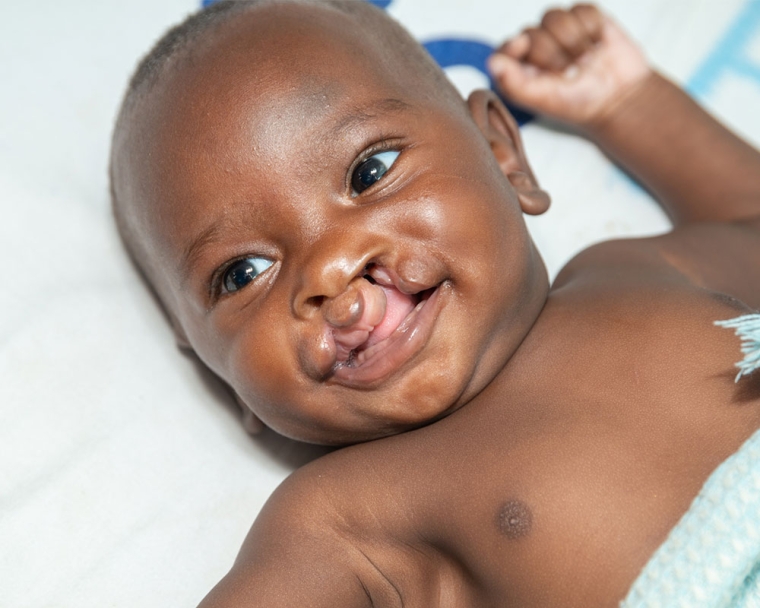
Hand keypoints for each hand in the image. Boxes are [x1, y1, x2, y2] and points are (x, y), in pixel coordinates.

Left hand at [488, 4, 650, 128]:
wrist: (619, 97)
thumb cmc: (578, 103)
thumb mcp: (542, 99)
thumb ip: (514, 83)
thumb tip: (493, 63)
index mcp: (521, 69)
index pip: (505, 47)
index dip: (513, 46)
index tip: (522, 46)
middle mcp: (537, 47)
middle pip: (530, 32)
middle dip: (552, 54)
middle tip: (567, 73)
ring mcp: (560, 30)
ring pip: (553, 16)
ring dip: (572, 41)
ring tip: (583, 60)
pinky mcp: (585, 17)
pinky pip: (580, 9)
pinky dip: (591, 28)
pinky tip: (596, 45)